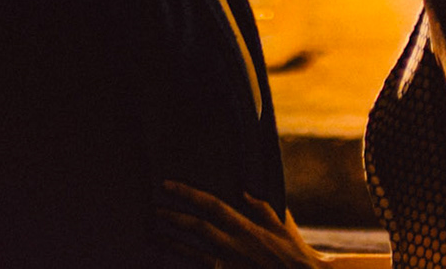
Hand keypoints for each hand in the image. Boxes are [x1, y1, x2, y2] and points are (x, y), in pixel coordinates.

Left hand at [158, 182, 327, 268]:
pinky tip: (172, 259)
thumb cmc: (292, 249)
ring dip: (173, 242)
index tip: (169, 185)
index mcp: (246, 227)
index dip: (188, 194)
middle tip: (154, 209)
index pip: (212, 206)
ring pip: (194, 252)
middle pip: (197, 228)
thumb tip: (243, 191)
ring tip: (155, 234)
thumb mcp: (280, 222)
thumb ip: (260, 207)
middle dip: (174, 217)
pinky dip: (187, 262)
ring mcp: (229, 264)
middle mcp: (234, 245)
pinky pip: (203, 268)